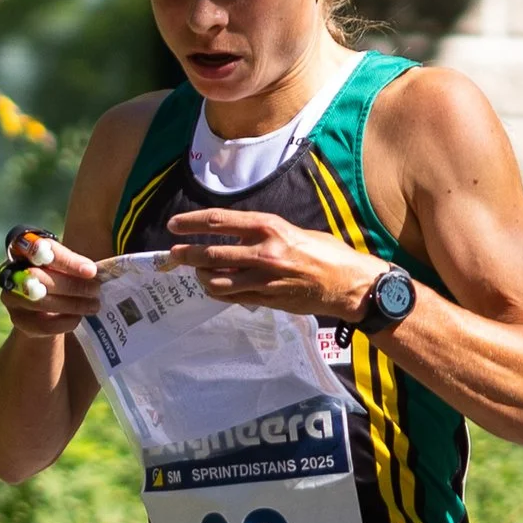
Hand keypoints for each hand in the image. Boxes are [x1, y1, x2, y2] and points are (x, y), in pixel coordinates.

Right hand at [0, 225, 102, 336]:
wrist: (40, 310)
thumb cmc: (55, 279)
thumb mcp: (62, 266)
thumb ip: (73, 265)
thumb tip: (91, 271)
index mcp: (23, 250)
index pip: (38, 248)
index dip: (64, 260)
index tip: (91, 270)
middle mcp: (12, 272)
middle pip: (38, 277)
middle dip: (71, 285)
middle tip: (95, 290)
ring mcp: (12, 298)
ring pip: (40, 302)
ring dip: (72, 304)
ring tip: (93, 305)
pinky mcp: (18, 320)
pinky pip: (43, 324)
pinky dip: (65, 321)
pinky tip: (78, 317)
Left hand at [165, 208, 383, 320]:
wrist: (348, 284)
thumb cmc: (325, 252)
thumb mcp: (292, 231)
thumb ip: (262, 233)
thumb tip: (234, 234)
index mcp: (270, 228)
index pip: (219, 221)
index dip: (192, 223)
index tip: (174, 225)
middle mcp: (264, 253)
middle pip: (211, 253)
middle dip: (187, 254)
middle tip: (174, 254)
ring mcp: (264, 280)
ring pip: (217, 281)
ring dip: (202, 277)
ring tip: (199, 273)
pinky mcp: (267, 301)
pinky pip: (232, 297)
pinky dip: (218, 292)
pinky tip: (216, 287)